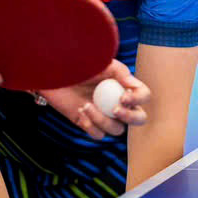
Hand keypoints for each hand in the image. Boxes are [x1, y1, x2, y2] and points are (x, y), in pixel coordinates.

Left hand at [35, 59, 150, 139]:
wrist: (53, 71)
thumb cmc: (78, 62)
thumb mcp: (101, 62)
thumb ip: (120, 72)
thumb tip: (134, 86)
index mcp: (123, 85)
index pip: (144, 96)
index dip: (138, 99)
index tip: (124, 96)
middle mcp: (117, 101)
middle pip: (138, 118)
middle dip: (130, 117)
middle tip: (115, 110)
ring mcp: (103, 114)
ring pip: (116, 130)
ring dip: (103, 120)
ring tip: (86, 105)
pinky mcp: (88, 123)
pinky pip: (98, 134)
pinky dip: (90, 126)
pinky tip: (80, 110)